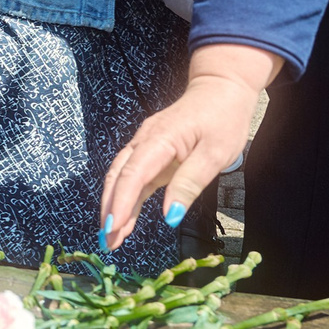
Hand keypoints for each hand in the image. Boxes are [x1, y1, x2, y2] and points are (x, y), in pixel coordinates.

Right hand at [97, 45, 280, 249]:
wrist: (221, 88)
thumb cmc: (222, 119)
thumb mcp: (215, 154)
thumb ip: (189, 183)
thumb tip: (168, 216)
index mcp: (159, 139)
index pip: (132, 174)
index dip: (120, 203)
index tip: (112, 228)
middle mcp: (144, 141)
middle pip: (118, 176)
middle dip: (109, 209)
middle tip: (105, 241)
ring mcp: (145, 145)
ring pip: (121, 178)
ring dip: (114, 207)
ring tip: (109, 238)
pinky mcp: (152, 152)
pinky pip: (133, 177)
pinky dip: (126, 199)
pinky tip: (124, 221)